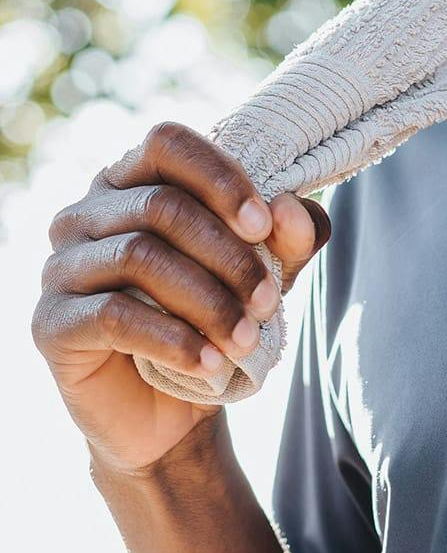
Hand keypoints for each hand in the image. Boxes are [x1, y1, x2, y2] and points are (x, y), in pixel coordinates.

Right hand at [30, 121, 330, 478]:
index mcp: (133, 181)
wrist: (170, 408)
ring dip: (207, 301)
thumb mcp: (267, 271)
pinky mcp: (51, 323)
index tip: (263, 226)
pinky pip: (114, 317)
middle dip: (228, 256)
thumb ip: (289, 236)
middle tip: (267, 300)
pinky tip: (210, 362)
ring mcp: (61, 266)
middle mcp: (86, 214)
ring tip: (247, 337)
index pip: (167, 144)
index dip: (220, 178)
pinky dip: (174, 339)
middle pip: (162, 207)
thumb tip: (288, 208)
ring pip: (139, 257)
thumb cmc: (215, 316)